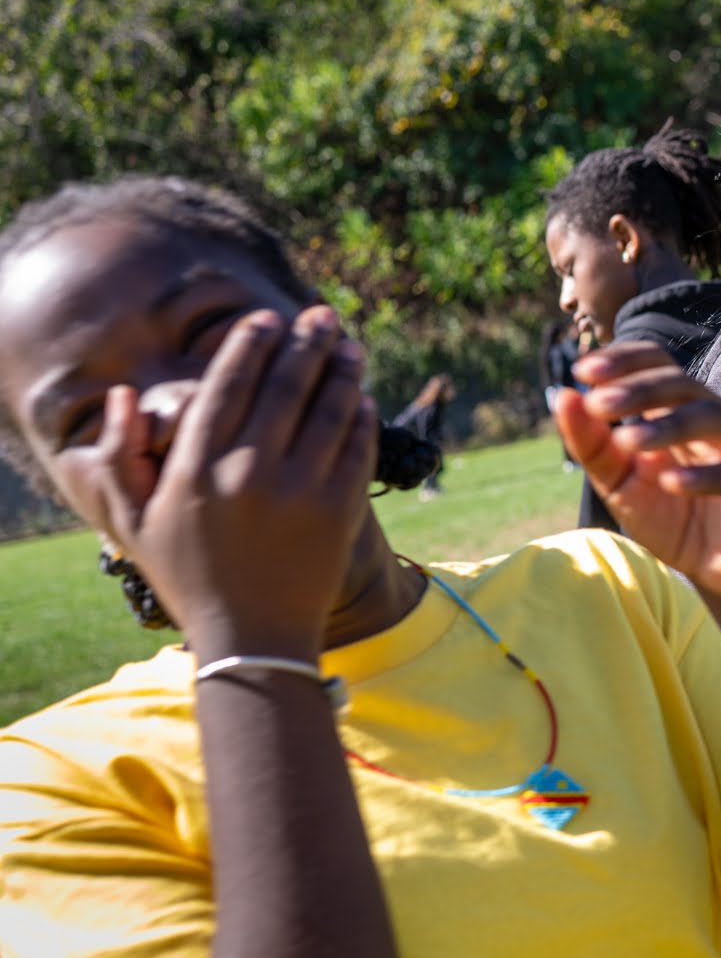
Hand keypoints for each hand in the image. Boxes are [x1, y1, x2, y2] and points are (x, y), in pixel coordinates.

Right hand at [98, 306, 377, 655]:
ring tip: (350, 347)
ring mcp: (298, 491)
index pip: (226, 386)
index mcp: (194, 470)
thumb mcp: (137, 525)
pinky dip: (362, 417)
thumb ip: (120, 458)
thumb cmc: (190, 578)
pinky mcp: (339, 511)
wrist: (253, 640)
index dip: (249, 344)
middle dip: (306, 343)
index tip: (266, 317)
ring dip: (342, 370)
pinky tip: (363, 397)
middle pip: (284, 386)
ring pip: (329, 409)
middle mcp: (246, 474)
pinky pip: (357, 448)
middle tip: (323, 317)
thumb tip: (123, 394)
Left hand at [556, 342, 720, 600]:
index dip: (623, 360)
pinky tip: (670, 483)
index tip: (582, 372)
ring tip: (628, 441)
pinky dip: (704, 475)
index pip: (656, 363)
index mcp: (676, 410)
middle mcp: (712, 418)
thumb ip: (591, 445)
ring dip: (668, 424)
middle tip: (598, 404)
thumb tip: (562, 396)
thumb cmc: (669, 519)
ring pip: (712, 416)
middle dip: (638, 389)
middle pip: (682, 383)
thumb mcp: (619, 484)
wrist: (714, 572)